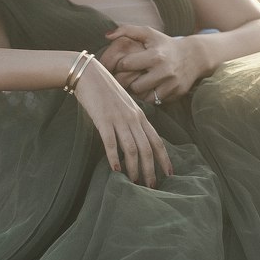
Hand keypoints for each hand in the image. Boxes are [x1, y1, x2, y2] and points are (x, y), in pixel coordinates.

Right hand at [73, 58, 173, 188]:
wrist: (89, 74)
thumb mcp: (125, 105)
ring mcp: (119, 119)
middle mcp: (133, 118)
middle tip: (151, 186)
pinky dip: (114, 157)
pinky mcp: (103, 120)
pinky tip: (115, 169)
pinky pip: (111, 142)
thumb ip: (132, 121)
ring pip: (132, 149)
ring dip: (134, 168)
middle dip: (150, 169)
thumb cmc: (106, 91)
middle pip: (147, 149)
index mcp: (140, 115)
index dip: (164, 158)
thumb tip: (136, 141)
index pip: (157, 141)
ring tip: (135, 182)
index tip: (169, 174)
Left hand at [102, 25, 202, 103]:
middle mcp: (164, 71)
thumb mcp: (148, 33)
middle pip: (134, 85)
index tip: (123, 64)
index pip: (126, 65)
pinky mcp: (175, 94)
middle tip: (130, 76)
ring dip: (139, 90)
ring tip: (139, 81)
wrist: (193, 56)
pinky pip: (154, 101)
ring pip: (143, 96)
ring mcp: (171, 84)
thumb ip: (127, 30)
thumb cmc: (164, 44)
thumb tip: (107, 36)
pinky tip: (150, 87)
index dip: (121, 65)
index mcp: (155, 55)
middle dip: (130, 81)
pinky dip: (150, 96)